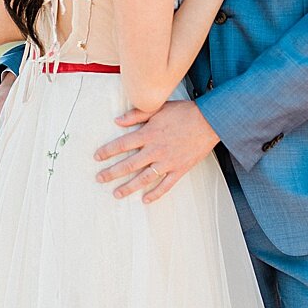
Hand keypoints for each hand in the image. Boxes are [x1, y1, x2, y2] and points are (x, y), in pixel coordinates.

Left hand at [94, 100, 219, 202]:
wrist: (211, 121)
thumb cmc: (185, 112)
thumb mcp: (160, 108)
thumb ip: (137, 115)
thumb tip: (117, 121)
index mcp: (149, 134)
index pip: (122, 144)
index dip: (108, 151)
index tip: (97, 157)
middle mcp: (156, 150)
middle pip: (129, 164)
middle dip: (112, 172)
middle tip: (100, 178)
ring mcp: (168, 161)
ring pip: (144, 178)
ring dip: (129, 187)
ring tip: (117, 193)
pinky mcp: (180, 169)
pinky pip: (166, 185)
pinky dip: (156, 194)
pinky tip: (146, 200)